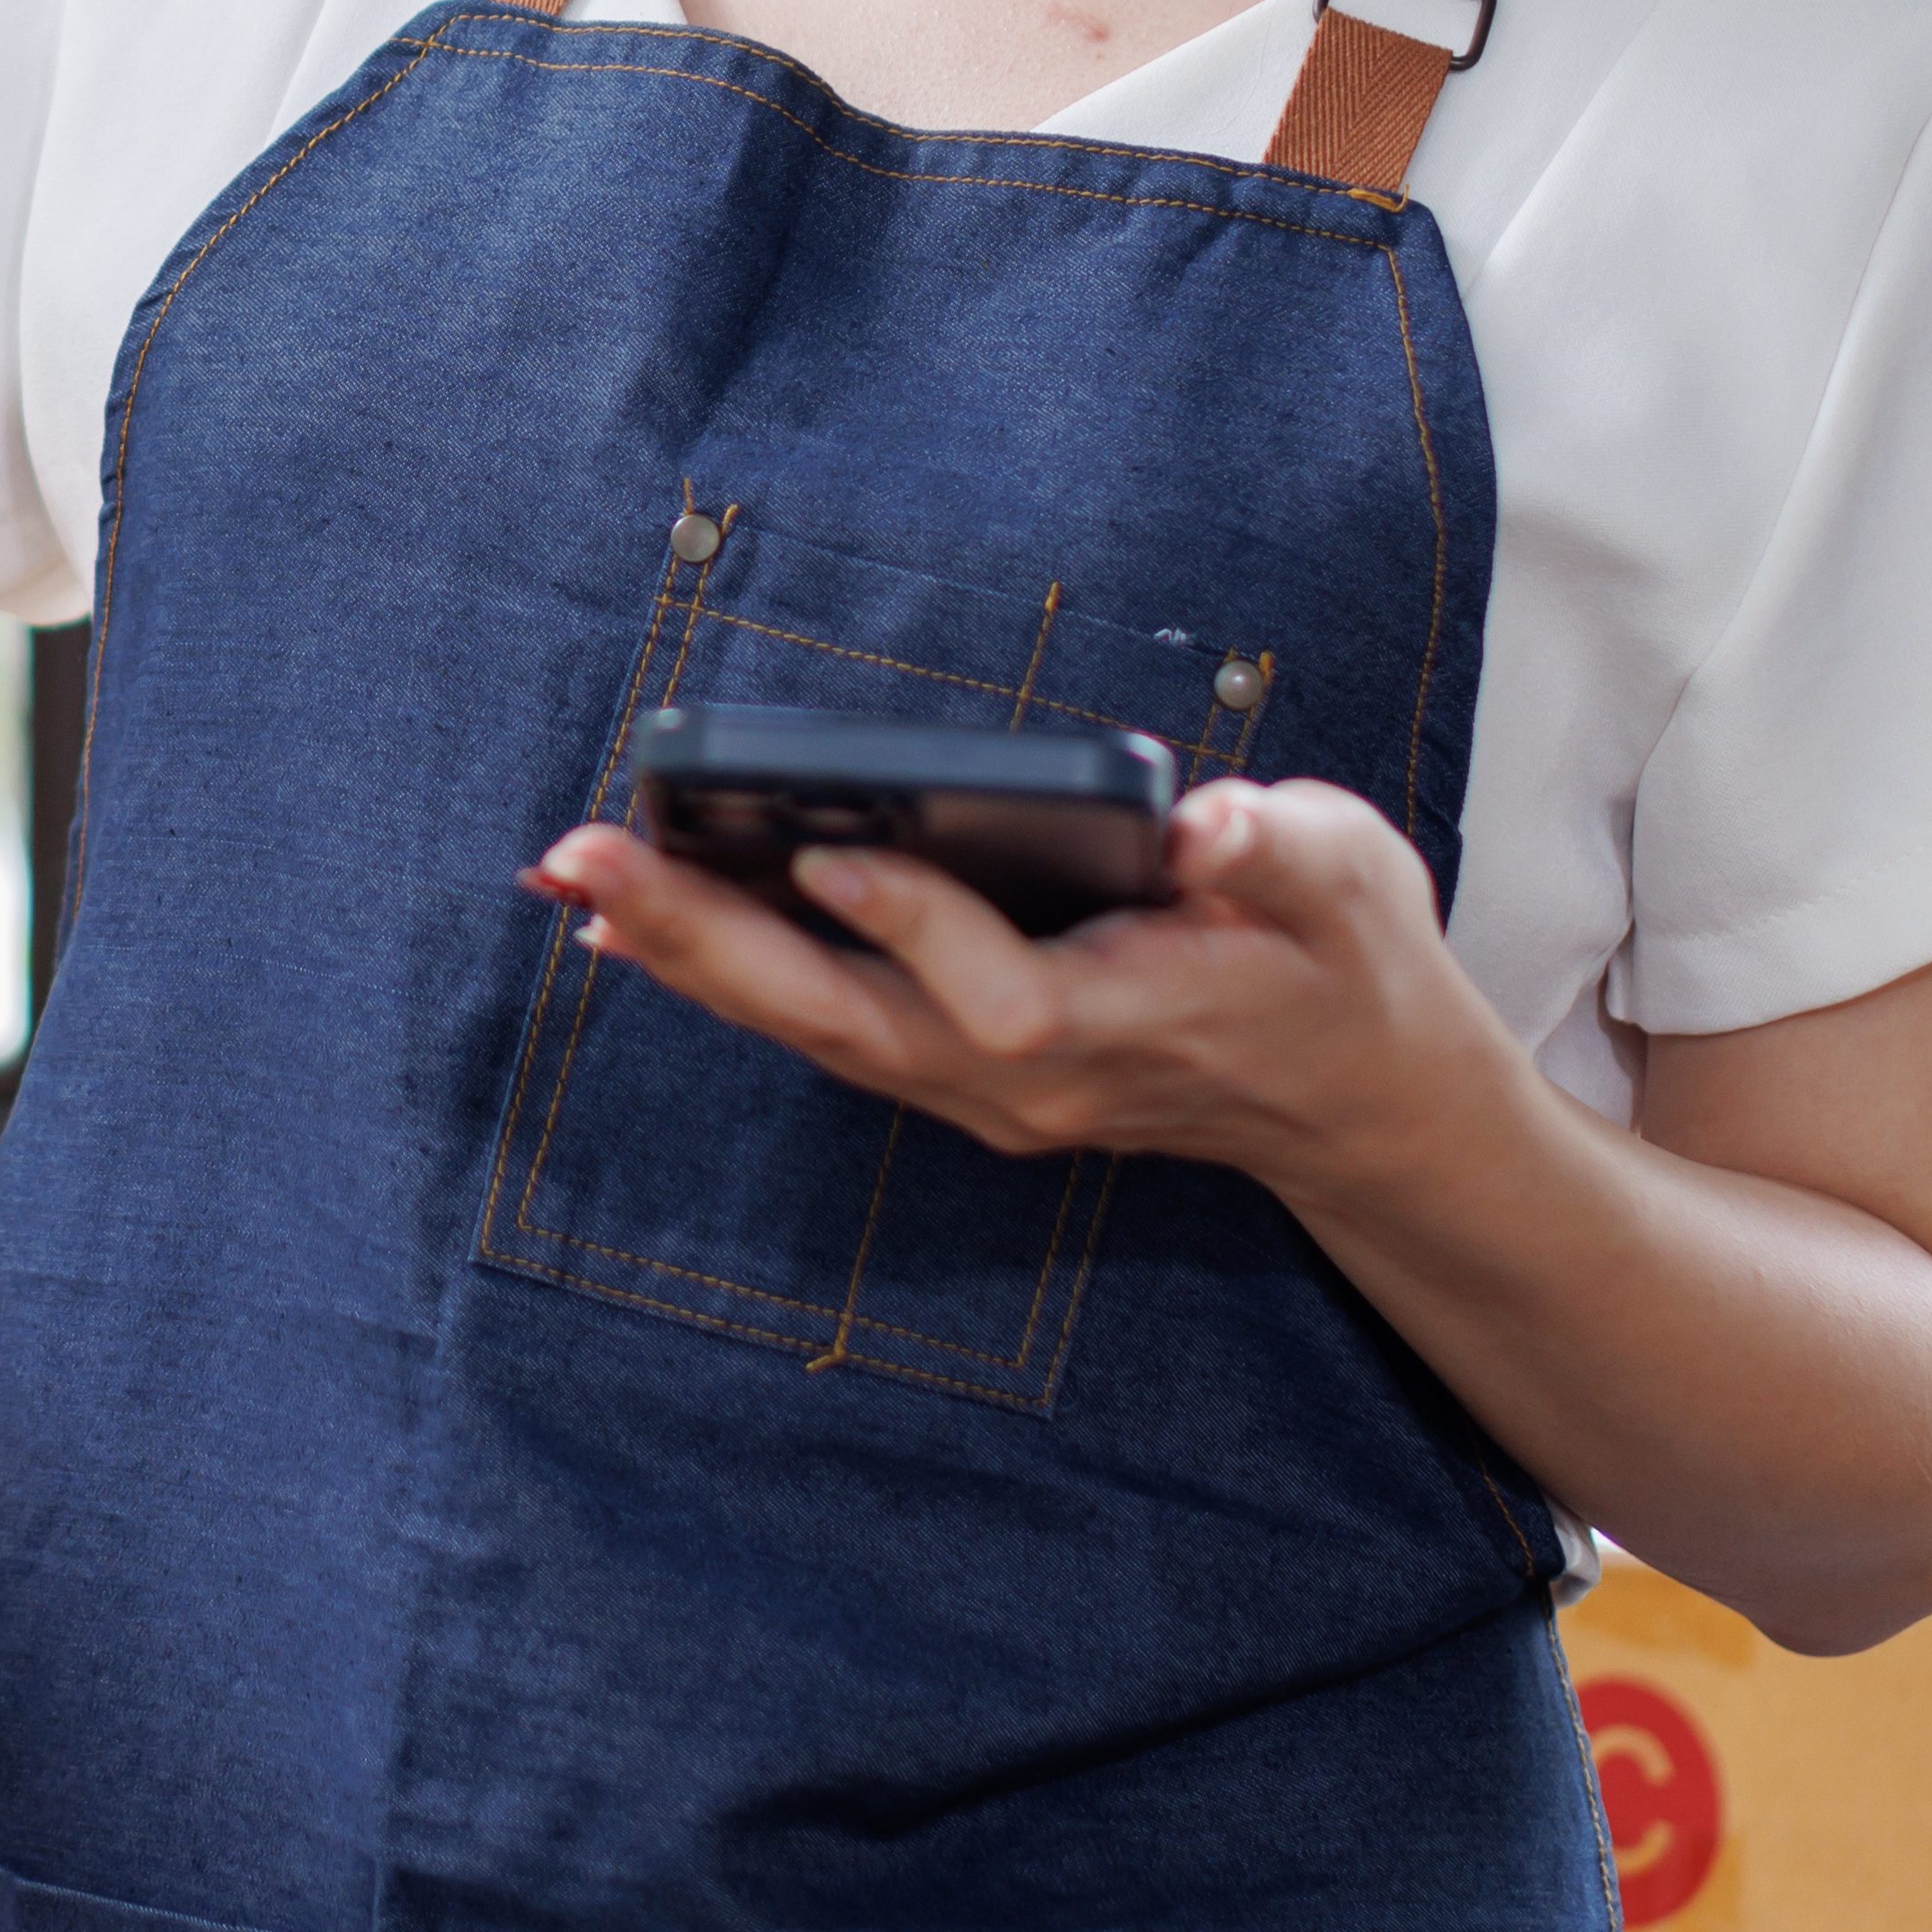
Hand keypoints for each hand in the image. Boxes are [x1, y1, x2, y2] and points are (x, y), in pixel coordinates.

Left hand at [521, 772, 1534, 1190]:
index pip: (1000, 995)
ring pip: (814, 1032)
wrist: (1355, 1102)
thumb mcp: (1348, 882)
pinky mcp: (961, 1076)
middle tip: (586, 860)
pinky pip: (823, 1031)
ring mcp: (989, 1095)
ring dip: (689, 955)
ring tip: (576, 876)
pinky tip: (641, 927)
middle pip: (849, 1023)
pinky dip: (729, 976)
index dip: (915, 924)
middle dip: (711, 939)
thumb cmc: (1345, 966)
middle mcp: (1034, 1081)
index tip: (830, 847)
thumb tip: (1203, 829)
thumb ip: (1273, 855)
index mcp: (1131, 1023)